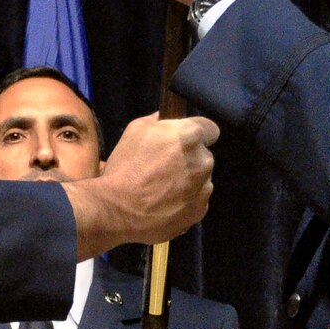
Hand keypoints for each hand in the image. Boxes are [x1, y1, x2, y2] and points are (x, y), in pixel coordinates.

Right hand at [64, 113, 218, 256]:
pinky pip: (197, 199)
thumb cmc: (126, 166)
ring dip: (189, 179)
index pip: (211, 129)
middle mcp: (204, 161)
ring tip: (163, 188)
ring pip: (202, 178)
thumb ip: (159, 120)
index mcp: (190, 136)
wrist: (118, 209)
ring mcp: (205, 188)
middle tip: (165, 166)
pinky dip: (186, 200)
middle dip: (189, 158)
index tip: (184, 140)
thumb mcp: (136, 129)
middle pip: (204, 155)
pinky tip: (166, 203)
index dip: (197, 133)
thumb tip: (167, 119)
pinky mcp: (200, 209)